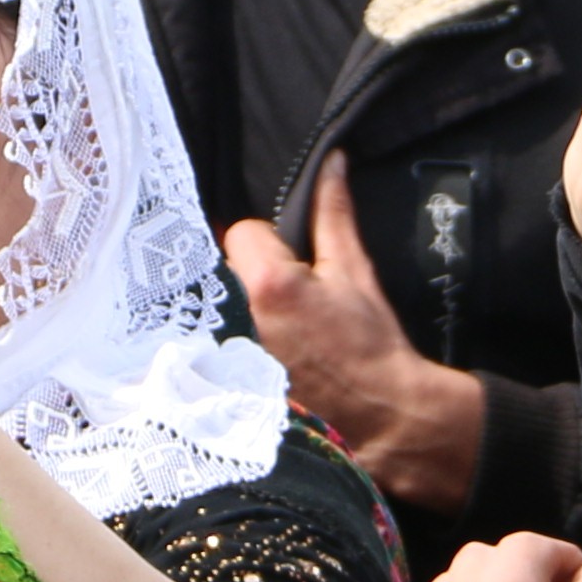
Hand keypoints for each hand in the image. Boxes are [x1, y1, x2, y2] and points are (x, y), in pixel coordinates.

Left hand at [226, 154, 492, 513]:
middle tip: (280, 304)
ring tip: (267, 335)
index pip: (239, 232)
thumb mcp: (354, 273)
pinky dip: (216, 348)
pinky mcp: (219, 387)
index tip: (290, 269)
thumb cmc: (371, 346)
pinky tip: (247, 361)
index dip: (266, 245)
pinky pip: (200, 347)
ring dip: (227, 312)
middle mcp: (236, 319)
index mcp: (268, 284)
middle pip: (216, 268)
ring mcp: (223, 356)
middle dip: (243, 278)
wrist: (381, 419)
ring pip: (206, 307)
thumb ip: (334, 213)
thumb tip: (332, 161)